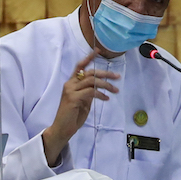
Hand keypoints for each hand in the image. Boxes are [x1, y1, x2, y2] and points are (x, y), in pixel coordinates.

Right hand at [41, 49, 118, 165]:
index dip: (88, 58)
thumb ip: (88, 93)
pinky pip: (90, 91)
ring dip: (106, 84)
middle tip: (117, 77)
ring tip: (115, 90)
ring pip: (92, 81)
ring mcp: (70, 90)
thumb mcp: (83, 102)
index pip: (79, 66)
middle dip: (105, 74)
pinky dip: (100, 94)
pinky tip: (106, 98)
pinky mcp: (73, 98)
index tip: (97, 51)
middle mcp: (69, 84)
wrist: (63, 128)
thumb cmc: (72, 117)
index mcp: (71, 83)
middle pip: (89, 73)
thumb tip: (98, 88)